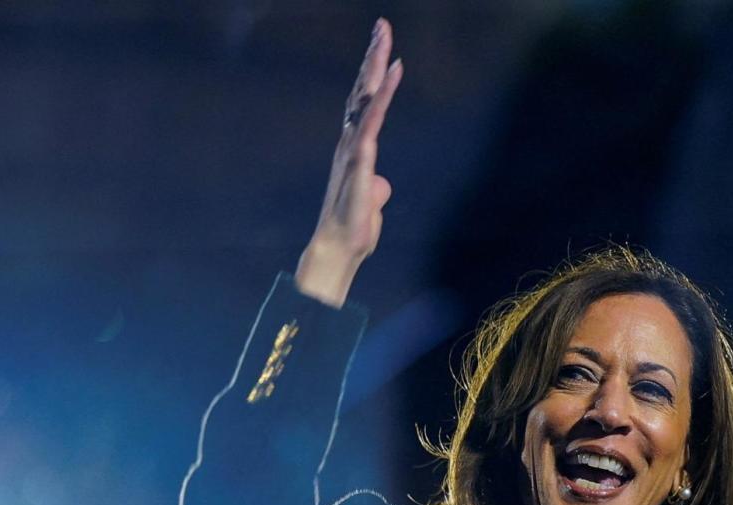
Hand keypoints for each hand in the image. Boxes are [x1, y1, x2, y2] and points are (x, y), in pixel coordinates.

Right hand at [295, 18, 402, 307]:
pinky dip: (383, 96)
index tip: (381, 46)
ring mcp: (353, 151)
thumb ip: (375, 186)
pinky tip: (393, 74)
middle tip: (381, 26)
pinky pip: (373, 122)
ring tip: (384, 39)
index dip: (373, 75)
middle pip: (362, 92)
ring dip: (375, 68)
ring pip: (365, 100)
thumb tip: (380, 185)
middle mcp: (350, 143)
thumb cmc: (353, 227)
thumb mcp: (371, 201)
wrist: (340, 249)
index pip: (365, 104)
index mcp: (355, 149)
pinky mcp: (359, 162)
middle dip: (372, 57)